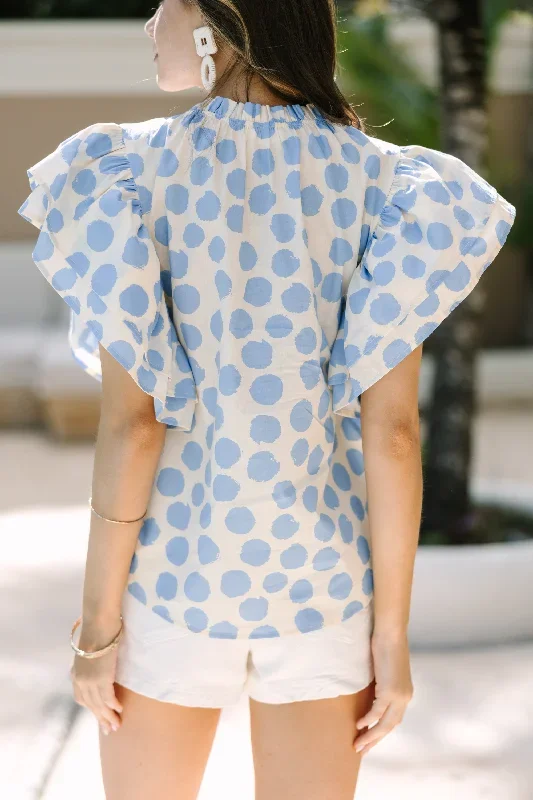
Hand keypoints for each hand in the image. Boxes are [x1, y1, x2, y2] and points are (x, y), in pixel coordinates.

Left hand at [70, 618, 123, 735]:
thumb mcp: (91, 649)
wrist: (99, 623)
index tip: (100, 716)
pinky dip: (113, 706)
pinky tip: (119, 710)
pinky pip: (108, 698)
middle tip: (109, 730)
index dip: (91, 708)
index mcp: (76, 673)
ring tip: (117, 725)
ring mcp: (89, 681)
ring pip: (99, 705)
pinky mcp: (101, 679)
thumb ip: (93, 659)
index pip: (82, 697)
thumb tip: (101, 660)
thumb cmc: (98, 630)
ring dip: (108, 717)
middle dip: (100, 718)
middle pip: (90, 705)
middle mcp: (80, 680)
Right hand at [353, 630, 412, 754]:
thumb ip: (381, 684)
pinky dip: (368, 720)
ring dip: (371, 736)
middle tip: (361, 751)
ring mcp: (398, 696)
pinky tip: (359, 725)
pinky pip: (377, 712)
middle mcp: (405, 697)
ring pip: (384, 724)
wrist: (391, 633)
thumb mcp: (384, 670)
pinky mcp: (389, 691)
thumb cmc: (385, 646)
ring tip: (358, 745)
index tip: (369, 740)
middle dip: (375, 740)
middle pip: (390, 726)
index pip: (393, 719)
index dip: (381, 731)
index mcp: (405, 693)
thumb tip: (369, 692)